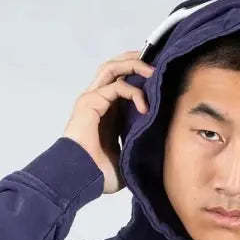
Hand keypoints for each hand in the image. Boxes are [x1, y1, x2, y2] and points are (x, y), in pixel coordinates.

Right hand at [62, 50, 154, 194]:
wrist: (79, 179)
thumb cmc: (97, 173)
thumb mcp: (126, 158)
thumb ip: (137, 145)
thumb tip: (158, 150)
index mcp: (106, 112)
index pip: (121, 82)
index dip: (139, 76)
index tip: (160, 77)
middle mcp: (97, 101)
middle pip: (115, 68)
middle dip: (135, 60)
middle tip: (156, 62)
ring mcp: (92, 100)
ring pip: (112, 68)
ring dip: (134, 65)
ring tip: (153, 72)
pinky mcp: (90, 102)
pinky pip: (116, 87)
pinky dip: (134, 92)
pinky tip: (145, 108)